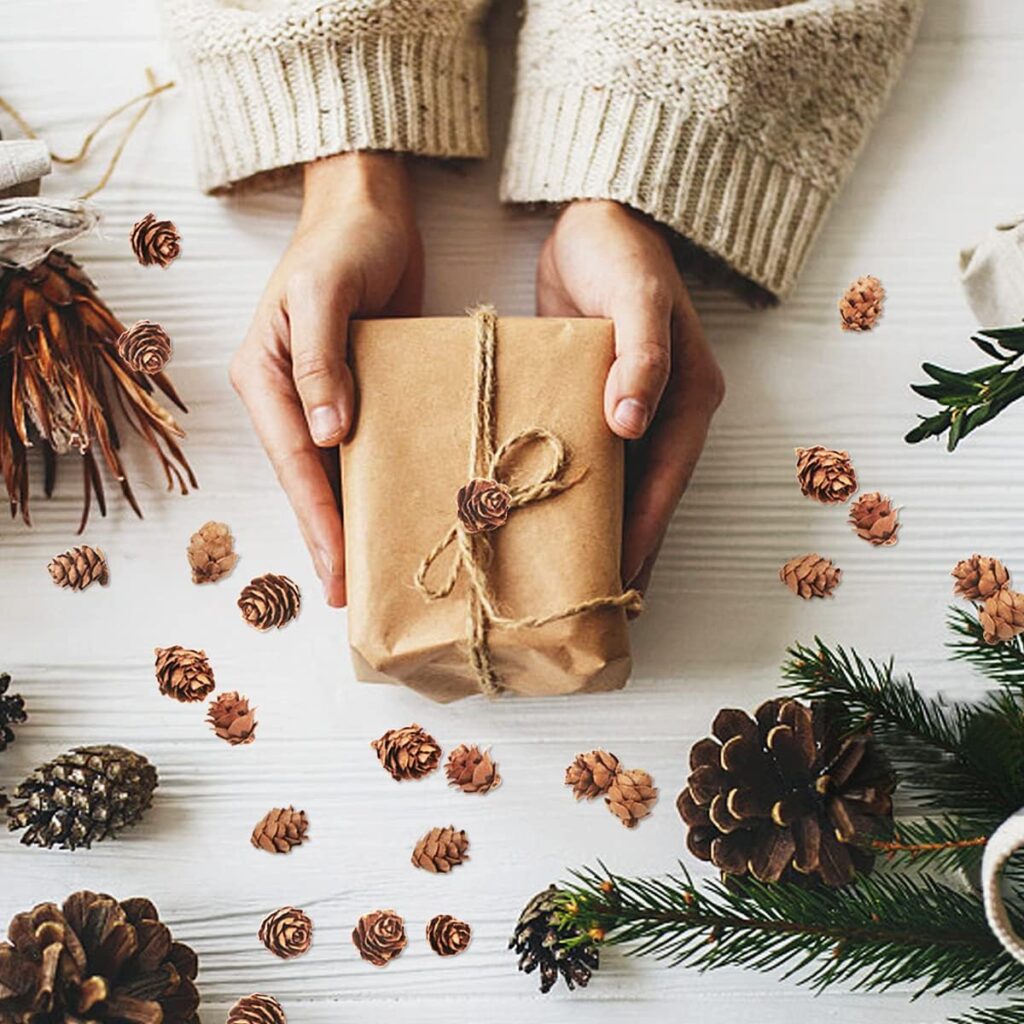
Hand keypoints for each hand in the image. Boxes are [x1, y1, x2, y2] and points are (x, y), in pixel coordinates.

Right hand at [229, 153, 422, 606]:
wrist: (372, 208)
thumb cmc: (343, 240)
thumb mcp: (325, 290)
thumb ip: (320, 359)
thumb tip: (326, 433)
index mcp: (264, 374)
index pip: (292, 460)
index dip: (315, 517)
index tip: (336, 567)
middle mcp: (288, 394)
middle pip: (307, 478)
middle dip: (328, 535)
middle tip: (351, 593)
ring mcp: (323, 395)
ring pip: (334, 470)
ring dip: (351, 517)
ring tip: (370, 570)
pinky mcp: (360, 390)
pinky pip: (365, 446)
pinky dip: (376, 481)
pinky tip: (396, 511)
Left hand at [537, 200, 723, 597]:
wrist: (596, 212)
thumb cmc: (620, 251)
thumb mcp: (636, 297)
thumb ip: (640, 358)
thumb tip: (633, 425)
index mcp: (690, 398)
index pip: (665, 483)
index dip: (642, 534)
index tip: (617, 582)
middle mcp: (666, 412)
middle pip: (647, 497)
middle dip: (625, 550)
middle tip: (594, 604)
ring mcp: (634, 409)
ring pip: (620, 486)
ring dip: (601, 530)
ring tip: (573, 580)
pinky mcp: (599, 400)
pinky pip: (592, 459)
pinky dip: (577, 494)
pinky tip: (550, 522)